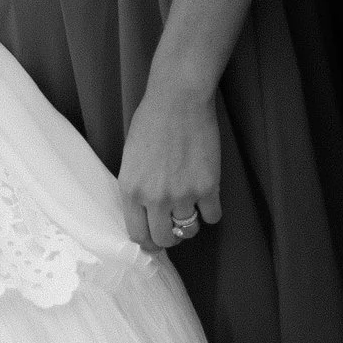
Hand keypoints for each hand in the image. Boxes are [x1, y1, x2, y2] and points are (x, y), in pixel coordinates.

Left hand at [118, 76, 221, 250]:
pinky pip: (212, 217)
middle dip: (169, 238)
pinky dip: (210, 211)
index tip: (154, 239)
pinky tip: (207, 197)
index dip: (147, 241)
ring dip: (190, 222)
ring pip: (189, 230)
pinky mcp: (208, 188)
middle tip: (173, 228)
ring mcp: (182, 195)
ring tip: (189, 205)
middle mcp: (154, 197)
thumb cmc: (150, 123)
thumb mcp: (130, 158)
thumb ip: (136, 187)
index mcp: (130, 189)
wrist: (178, 102)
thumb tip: (144, 213)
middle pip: (163, 239)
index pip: (137, 234)